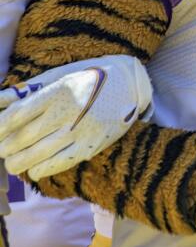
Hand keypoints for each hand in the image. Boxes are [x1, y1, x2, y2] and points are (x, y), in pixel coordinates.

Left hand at [0, 55, 151, 179]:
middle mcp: (67, 112)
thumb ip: (27, 90)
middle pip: (22, 138)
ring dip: (17, 163)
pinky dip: (40, 170)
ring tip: (13, 163)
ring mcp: (80, 131)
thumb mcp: (59, 76)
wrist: (131, 84)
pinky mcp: (91, 145)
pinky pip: (59, 164)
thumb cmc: (89, 78)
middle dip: (5, 148)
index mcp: (57, 91)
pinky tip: (34, 169)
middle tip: (2, 149)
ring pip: (36, 155)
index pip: (15, 116)